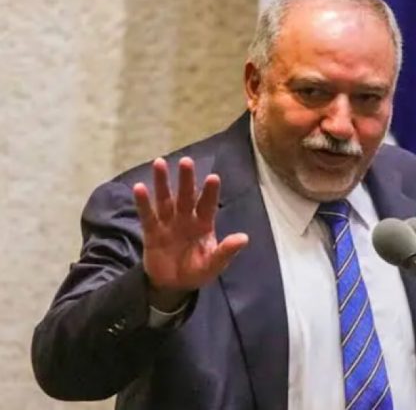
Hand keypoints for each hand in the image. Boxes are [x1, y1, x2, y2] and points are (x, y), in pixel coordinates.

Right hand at [133, 157, 248, 309]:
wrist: (173, 286)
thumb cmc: (197, 271)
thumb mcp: (213, 264)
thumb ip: (226, 251)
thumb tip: (244, 238)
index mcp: (204, 224)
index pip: (208, 205)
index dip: (210, 193)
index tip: (213, 177)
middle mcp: (186, 219)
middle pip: (186, 196)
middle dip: (186, 180)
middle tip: (186, 161)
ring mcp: (168, 223)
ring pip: (165, 200)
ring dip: (162, 182)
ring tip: (159, 163)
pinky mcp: (152, 232)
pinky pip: (148, 216)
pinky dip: (143, 203)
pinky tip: (139, 187)